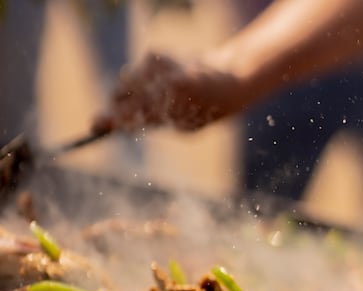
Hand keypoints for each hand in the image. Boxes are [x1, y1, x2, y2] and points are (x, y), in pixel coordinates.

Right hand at [92, 51, 239, 133]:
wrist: (228, 79)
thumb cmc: (205, 110)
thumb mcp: (183, 126)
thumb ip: (151, 123)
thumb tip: (118, 125)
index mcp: (169, 100)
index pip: (131, 111)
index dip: (111, 119)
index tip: (95, 126)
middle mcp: (160, 77)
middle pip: (121, 94)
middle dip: (115, 108)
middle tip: (108, 122)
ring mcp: (155, 63)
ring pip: (125, 82)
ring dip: (127, 96)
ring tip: (145, 106)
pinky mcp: (155, 53)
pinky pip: (136, 74)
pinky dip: (141, 85)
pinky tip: (157, 91)